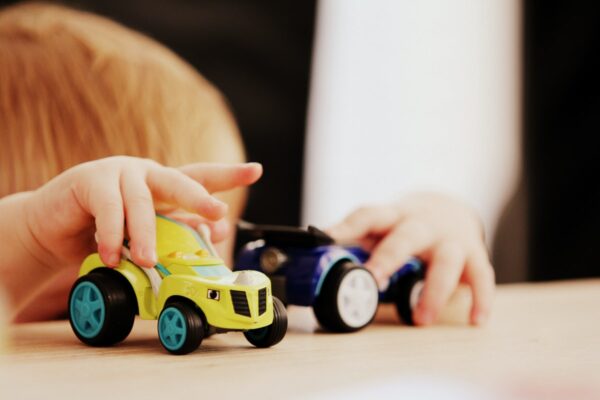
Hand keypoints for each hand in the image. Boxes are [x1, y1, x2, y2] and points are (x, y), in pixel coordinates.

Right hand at [24, 156, 261, 270]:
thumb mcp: (144, 235)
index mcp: (163, 185)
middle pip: (179, 181)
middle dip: (200, 197)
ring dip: (147, 235)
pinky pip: (108, 209)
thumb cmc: (103, 232)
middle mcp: (145, 174)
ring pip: (142, 202)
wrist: (51, 230)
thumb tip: (214, 232)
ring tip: (149, 260)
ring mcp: (118, 173)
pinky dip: (112, 235)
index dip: (229, 174)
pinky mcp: (89, 180)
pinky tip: (112, 255)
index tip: (257, 170)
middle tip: (217, 212)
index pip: (200, 176)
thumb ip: (175, 230)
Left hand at [326, 192, 494, 325]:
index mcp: (392, 216)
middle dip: (390, 257)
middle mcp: (422, 224)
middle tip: (374, 280)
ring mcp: (450, 238)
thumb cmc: (405, 224)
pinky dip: (480, 298)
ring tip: (420, 319)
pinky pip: (481, 276)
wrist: (449, 207)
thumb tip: (314, 262)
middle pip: (407, 235)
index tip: (325, 238)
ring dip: (434, 290)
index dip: (346, 226)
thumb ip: (356, 243)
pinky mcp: (474, 254)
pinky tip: (475, 320)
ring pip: (447, 260)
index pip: (367, 215)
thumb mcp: (382, 226)